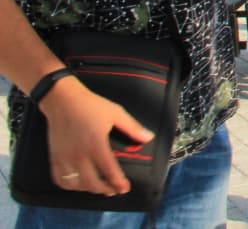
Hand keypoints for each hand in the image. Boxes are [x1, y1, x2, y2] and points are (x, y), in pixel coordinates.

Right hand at [42, 77, 153, 196]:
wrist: (63, 100)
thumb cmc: (91, 105)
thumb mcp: (116, 113)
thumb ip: (132, 128)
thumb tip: (149, 137)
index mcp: (96, 144)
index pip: (109, 171)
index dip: (118, 182)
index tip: (125, 188)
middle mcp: (79, 154)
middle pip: (92, 183)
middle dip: (105, 190)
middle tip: (114, 190)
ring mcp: (64, 157)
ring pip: (75, 184)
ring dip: (88, 190)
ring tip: (98, 188)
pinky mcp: (54, 157)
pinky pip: (59, 179)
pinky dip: (69, 186)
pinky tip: (78, 184)